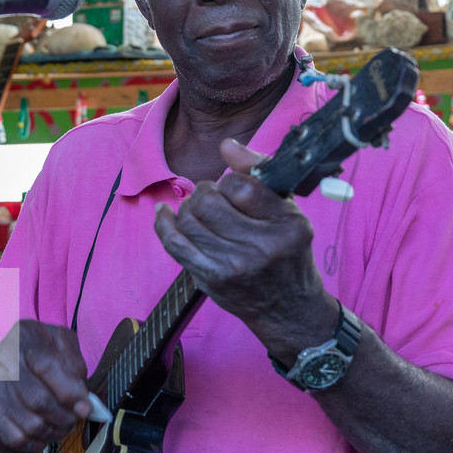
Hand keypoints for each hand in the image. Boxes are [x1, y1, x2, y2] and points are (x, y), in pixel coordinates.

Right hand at [0, 320, 91, 452]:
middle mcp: (3, 361)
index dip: (70, 392)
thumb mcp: (61, 343)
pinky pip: (16, 439)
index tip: (85, 409)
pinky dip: (37, 442)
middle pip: (40, 401)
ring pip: (31, 424)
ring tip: (61, 425)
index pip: (47, 367)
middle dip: (65, 417)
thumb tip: (81, 398)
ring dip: (54, 431)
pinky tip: (44, 433)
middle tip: (74, 418)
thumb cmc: (40, 353)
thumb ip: (74, 363)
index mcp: (24, 337)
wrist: (6, 360)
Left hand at [154, 138, 338, 362]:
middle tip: (213, 199)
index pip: (240, 185)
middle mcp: (260, 246)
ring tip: (200, 211)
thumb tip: (227, 145)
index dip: (230, 181)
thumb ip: (259, 173)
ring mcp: (232, 265)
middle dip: (205, 192)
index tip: (233, 188)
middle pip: (208, 201)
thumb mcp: (288, 209)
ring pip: (189, 219)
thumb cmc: (287, 252)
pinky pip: (174, 244)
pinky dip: (164, 224)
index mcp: (286, 224)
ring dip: (189, 208)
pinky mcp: (210, 278)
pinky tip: (165, 214)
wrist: (288, 307)